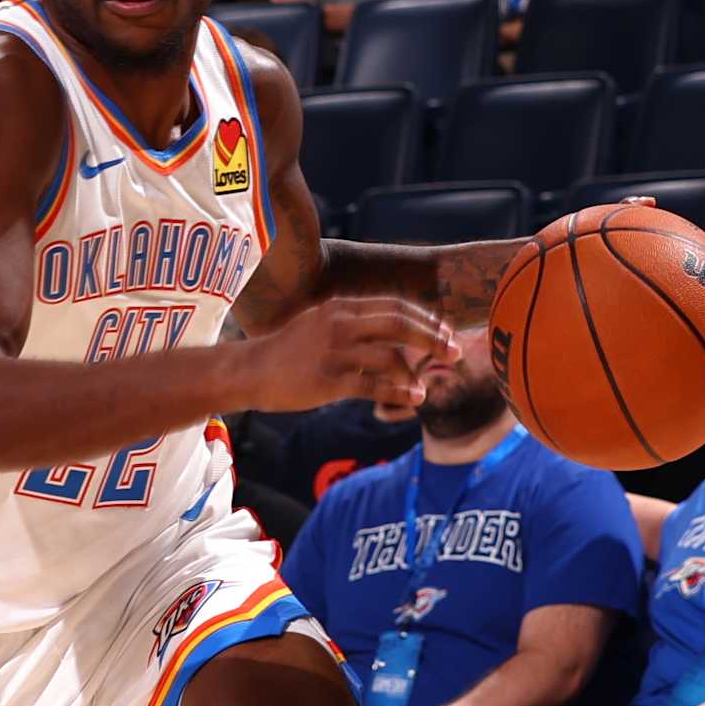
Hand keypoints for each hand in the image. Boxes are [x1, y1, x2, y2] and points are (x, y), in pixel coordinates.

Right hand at [233, 294, 459, 412]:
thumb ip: (352, 322)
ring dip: (415, 373)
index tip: (446, 331)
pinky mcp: (329, 380)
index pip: (395, 305)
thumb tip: (390, 330)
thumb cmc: (288, 352)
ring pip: (390, 356)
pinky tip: (413, 399)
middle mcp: (341, 324)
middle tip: (456, 351)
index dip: (425, 318)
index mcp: (342, 307)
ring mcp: (335, 351)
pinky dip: (399, 392)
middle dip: (433, 338)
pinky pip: (374, 385)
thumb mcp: (319, 323)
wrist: (249, 371)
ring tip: (426, 389)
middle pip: (400, 324)